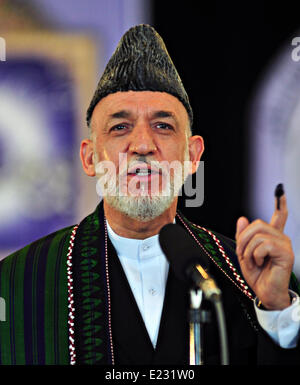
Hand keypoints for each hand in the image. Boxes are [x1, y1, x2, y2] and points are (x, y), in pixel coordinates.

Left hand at [235, 193, 293, 309]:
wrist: (265, 293)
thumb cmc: (258, 276)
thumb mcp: (244, 253)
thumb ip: (243, 236)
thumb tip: (242, 219)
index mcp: (271, 237)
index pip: (279, 215)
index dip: (280, 202)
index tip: (280, 190)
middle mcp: (280, 238)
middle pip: (257, 224)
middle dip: (243, 240)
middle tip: (244, 254)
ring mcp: (284, 245)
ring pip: (258, 235)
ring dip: (248, 251)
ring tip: (253, 262)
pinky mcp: (286, 253)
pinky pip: (263, 245)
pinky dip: (255, 255)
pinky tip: (260, 263)